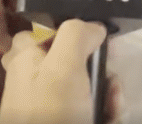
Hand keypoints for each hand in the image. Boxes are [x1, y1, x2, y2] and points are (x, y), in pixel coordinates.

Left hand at [0, 21, 119, 123]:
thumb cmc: (50, 113)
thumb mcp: (63, 66)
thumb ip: (77, 35)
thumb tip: (95, 27)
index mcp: (26, 55)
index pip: (54, 29)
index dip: (82, 33)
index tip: (105, 43)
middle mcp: (34, 76)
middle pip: (76, 60)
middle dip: (102, 70)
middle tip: (112, 82)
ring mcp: (48, 103)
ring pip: (86, 87)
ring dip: (107, 94)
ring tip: (115, 107)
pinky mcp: (63, 121)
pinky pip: (88, 110)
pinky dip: (104, 112)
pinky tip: (111, 117)